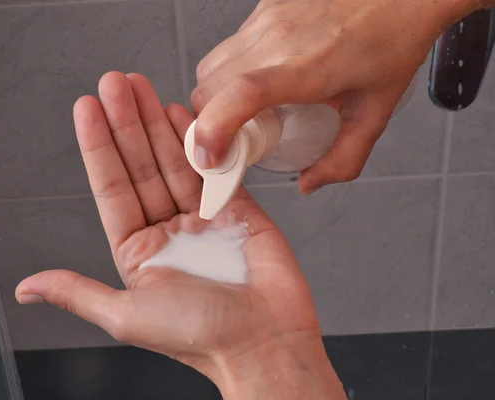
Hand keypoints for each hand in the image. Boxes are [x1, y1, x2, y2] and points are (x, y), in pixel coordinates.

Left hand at [15, 72, 344, 399]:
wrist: (265, 341)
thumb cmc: (199, 337)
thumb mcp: (126, 315)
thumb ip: (77, 292)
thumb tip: (26, 288)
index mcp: (137, 251)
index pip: (111, 188)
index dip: (98, 147)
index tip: (86, 108)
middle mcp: (166, 229)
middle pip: (140, 166)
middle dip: (126, 123)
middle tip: (114, 83)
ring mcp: (201, 216)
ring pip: (173, 161)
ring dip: (157, 122)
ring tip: (140, 86)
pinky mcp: (236, 208)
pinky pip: (212, 168)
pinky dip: (197, 140)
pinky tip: (182, 113)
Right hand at [191, 0, 482, 193]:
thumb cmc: (392, 41)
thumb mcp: (375, 113)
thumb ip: (344, 159)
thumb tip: (309, 182)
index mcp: (309, 68)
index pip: (244, 94)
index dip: (214, 129)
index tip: (210, 158)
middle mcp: (279, 38)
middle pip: (209, 88)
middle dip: (210, 122)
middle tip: (237, 139)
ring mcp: (266, 19)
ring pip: (210, 67)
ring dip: (216, 97)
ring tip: (248, 110)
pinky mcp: (263, 8)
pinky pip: (227, 48)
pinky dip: (230, 73)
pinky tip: (260, 78)